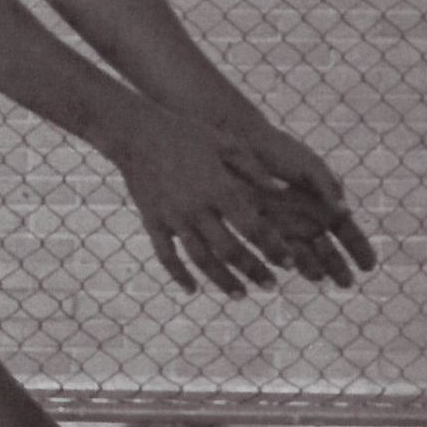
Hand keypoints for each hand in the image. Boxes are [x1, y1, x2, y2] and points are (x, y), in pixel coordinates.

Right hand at [110, 102, 285, 297]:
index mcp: (219, 187)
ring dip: (223, 281)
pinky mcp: (153, 222)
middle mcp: (197, 207)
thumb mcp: (225, 143)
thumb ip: (254, 169)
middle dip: (254, 271)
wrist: (137, 132)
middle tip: (271, 286)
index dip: (274, 248)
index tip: (289, 263)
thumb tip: (283, 192)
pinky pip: (166, 257)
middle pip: (230, 250)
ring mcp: (173, 217)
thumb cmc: (186, 133)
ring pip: (201, 260)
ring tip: (240, 295)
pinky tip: (192, 290)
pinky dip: (179, 276)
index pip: (254, 227)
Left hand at [213, 119, 377, 288]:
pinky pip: (280, 250)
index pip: (346, 231)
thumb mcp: (310, 167)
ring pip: (306, 255)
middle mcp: (307, 217)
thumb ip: (328, 187)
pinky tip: (296, 268)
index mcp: (325, 201)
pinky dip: (290, 261)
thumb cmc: (280, 152)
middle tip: (347, 284)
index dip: (358, 248)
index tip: (369, 266)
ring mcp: (286, 224)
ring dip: (316, 268)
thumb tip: (345, 211)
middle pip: (328, 250)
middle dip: (338, 267)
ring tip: (324, 278)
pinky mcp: (264, 227)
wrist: (244, 145)